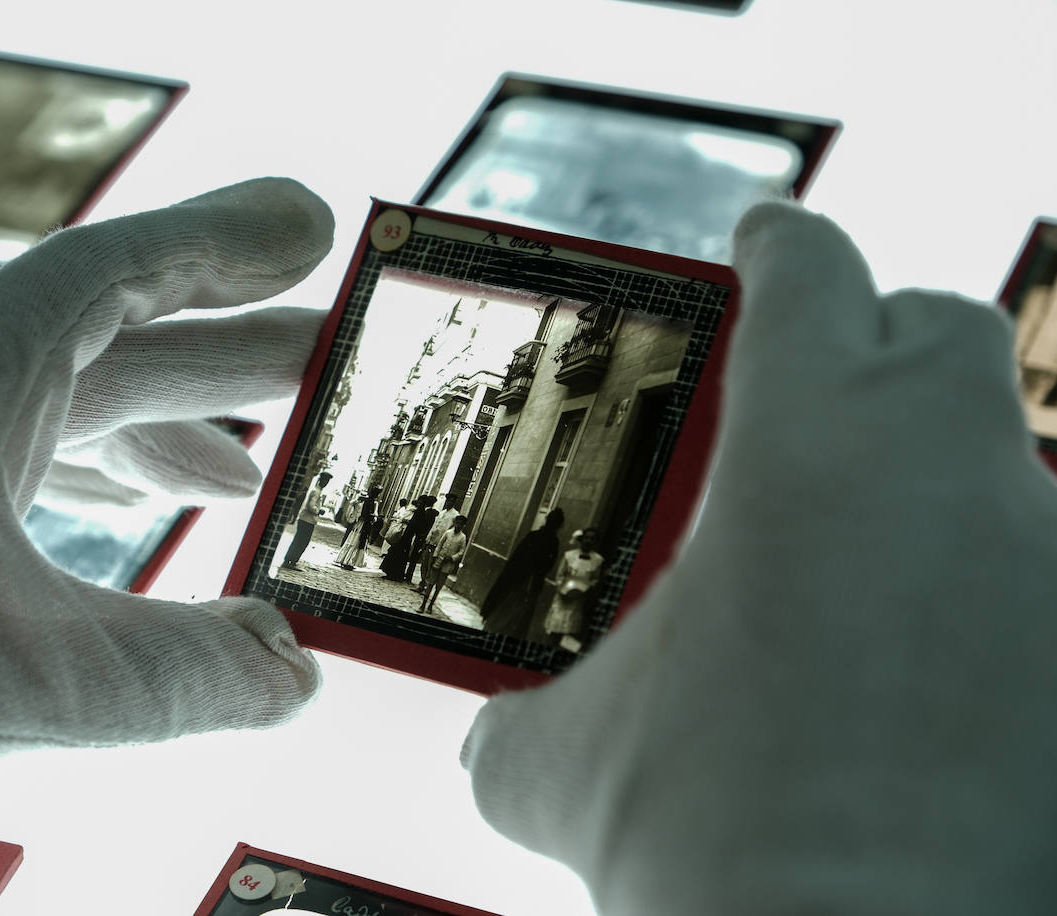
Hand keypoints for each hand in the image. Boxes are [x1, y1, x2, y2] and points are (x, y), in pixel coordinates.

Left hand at [0, 178, 332, 915]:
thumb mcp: (26, 686)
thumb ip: (182, 675)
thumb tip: (297, 671)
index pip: (105, 277)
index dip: (218, 244)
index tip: (308, 228)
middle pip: (105, 345)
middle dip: (226, 354)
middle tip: (330, 356)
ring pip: (66, 413)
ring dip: (170, 428)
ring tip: (263, 462)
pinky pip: (27, 469)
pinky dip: (104, 482)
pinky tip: (152, 513)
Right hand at [462, 203, 1056, 913]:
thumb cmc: (721, 840)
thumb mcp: (560, 763)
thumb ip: (518, 718)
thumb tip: (496, 740)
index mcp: (814, 441)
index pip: (806, 268)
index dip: (773, 245)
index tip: (760, 241)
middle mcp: (953, 473)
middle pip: (937, 333)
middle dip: (874, 345)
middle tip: (807, 403)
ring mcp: (1044, 562)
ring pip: (991, 468)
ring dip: (918, 493)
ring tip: (840, 578)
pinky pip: (1024, 586)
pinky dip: (969, 606)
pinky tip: (904, 680)